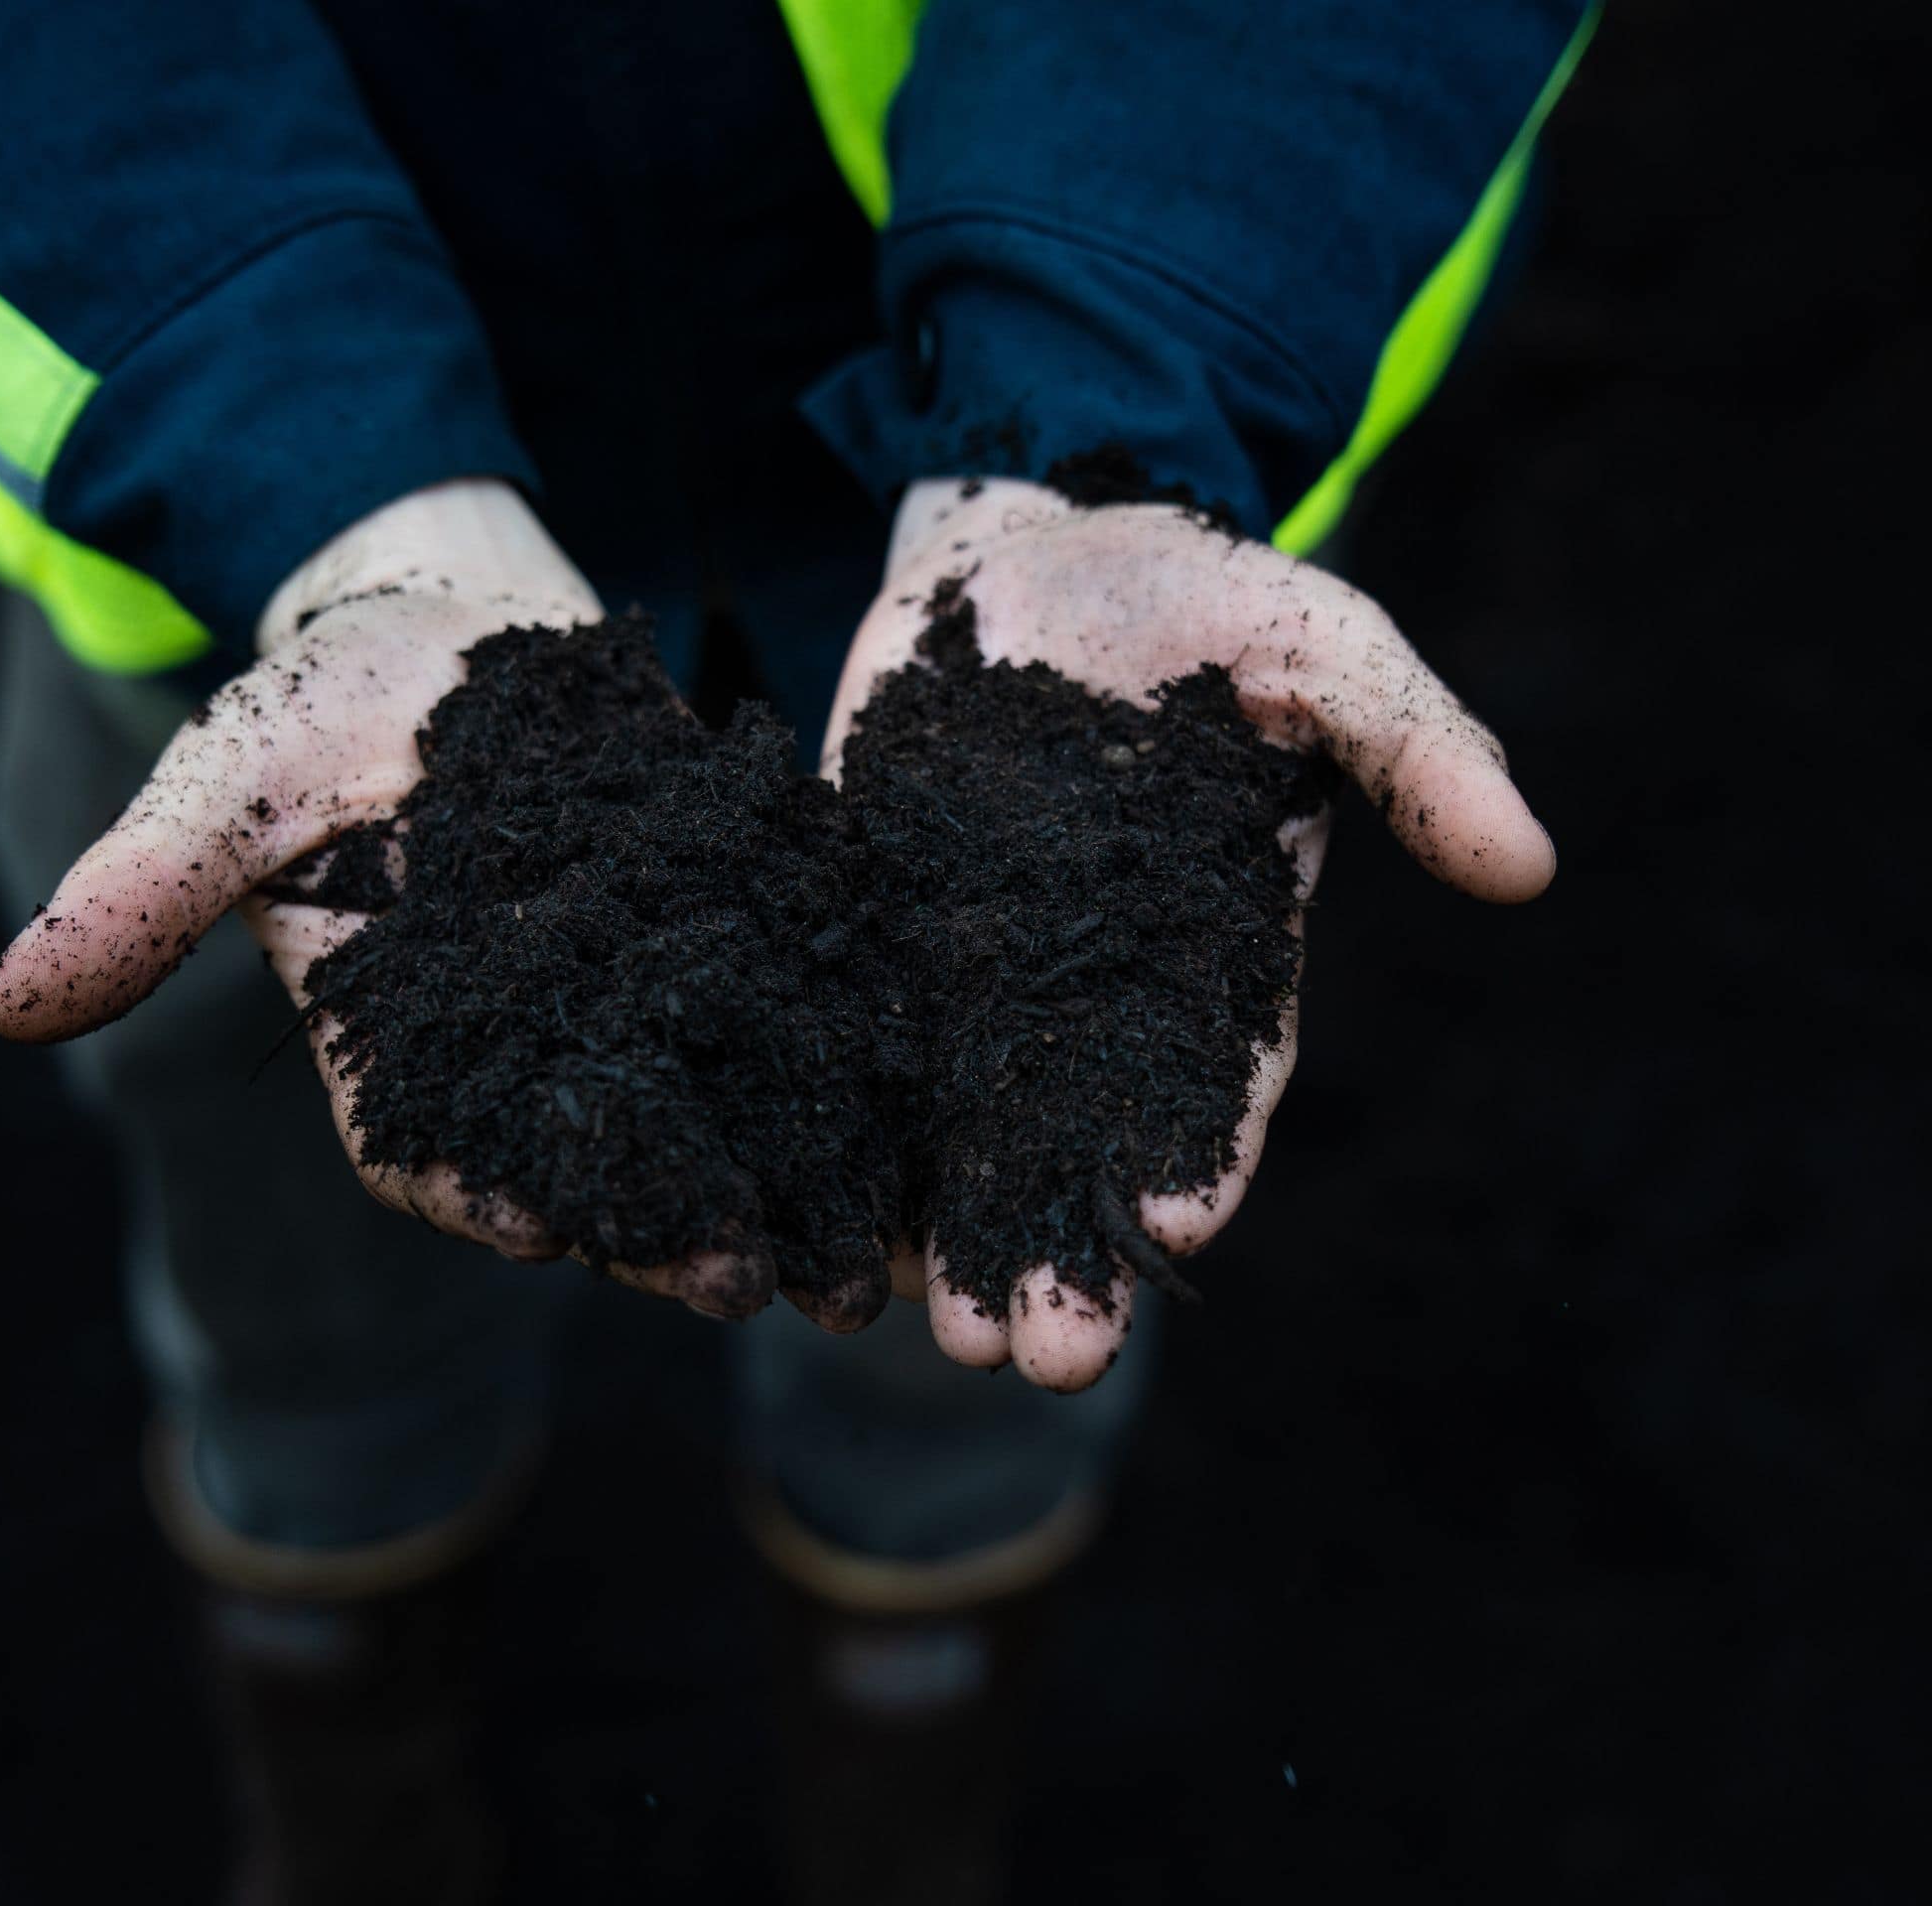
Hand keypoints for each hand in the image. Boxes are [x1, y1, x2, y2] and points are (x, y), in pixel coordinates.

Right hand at [0, 480, 763, 1313]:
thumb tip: (4, 1001)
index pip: (429, 1150)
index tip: (539, 1228)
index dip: (480, 1189)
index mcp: (395, 1048)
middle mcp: (519, 1060)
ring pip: (699, 1129)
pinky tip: (897, 1135)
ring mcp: (626, 1018)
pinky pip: (778, 1032)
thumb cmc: (326, 702)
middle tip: (735, 1280)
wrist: (456, 624)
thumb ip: (141, 887)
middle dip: (656, 1229)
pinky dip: (833, 1085)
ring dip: (767, 1193)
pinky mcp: (717, 957)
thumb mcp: (231, 778)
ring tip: (839, 1261)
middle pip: (586, 1169)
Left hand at [821, 478, 1556, 1389]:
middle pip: (1085, 1137)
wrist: (1024, 544)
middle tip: (1037, 1358)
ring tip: (938, 1333)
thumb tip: (1526, 866)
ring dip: (955, 1228)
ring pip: (969, 1125)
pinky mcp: (875, 931)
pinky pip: (863, 1045)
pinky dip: (851, 1131)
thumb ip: (1412, 741)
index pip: (1215, 1077)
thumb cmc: (1194, 589)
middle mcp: (1095, 983)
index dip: (1199, 1156)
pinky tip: (833, 1222)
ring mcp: (976, 966)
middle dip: (1065, 1249)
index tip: (1174, 1233)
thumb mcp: (1316, 639)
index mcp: (1212, 944)